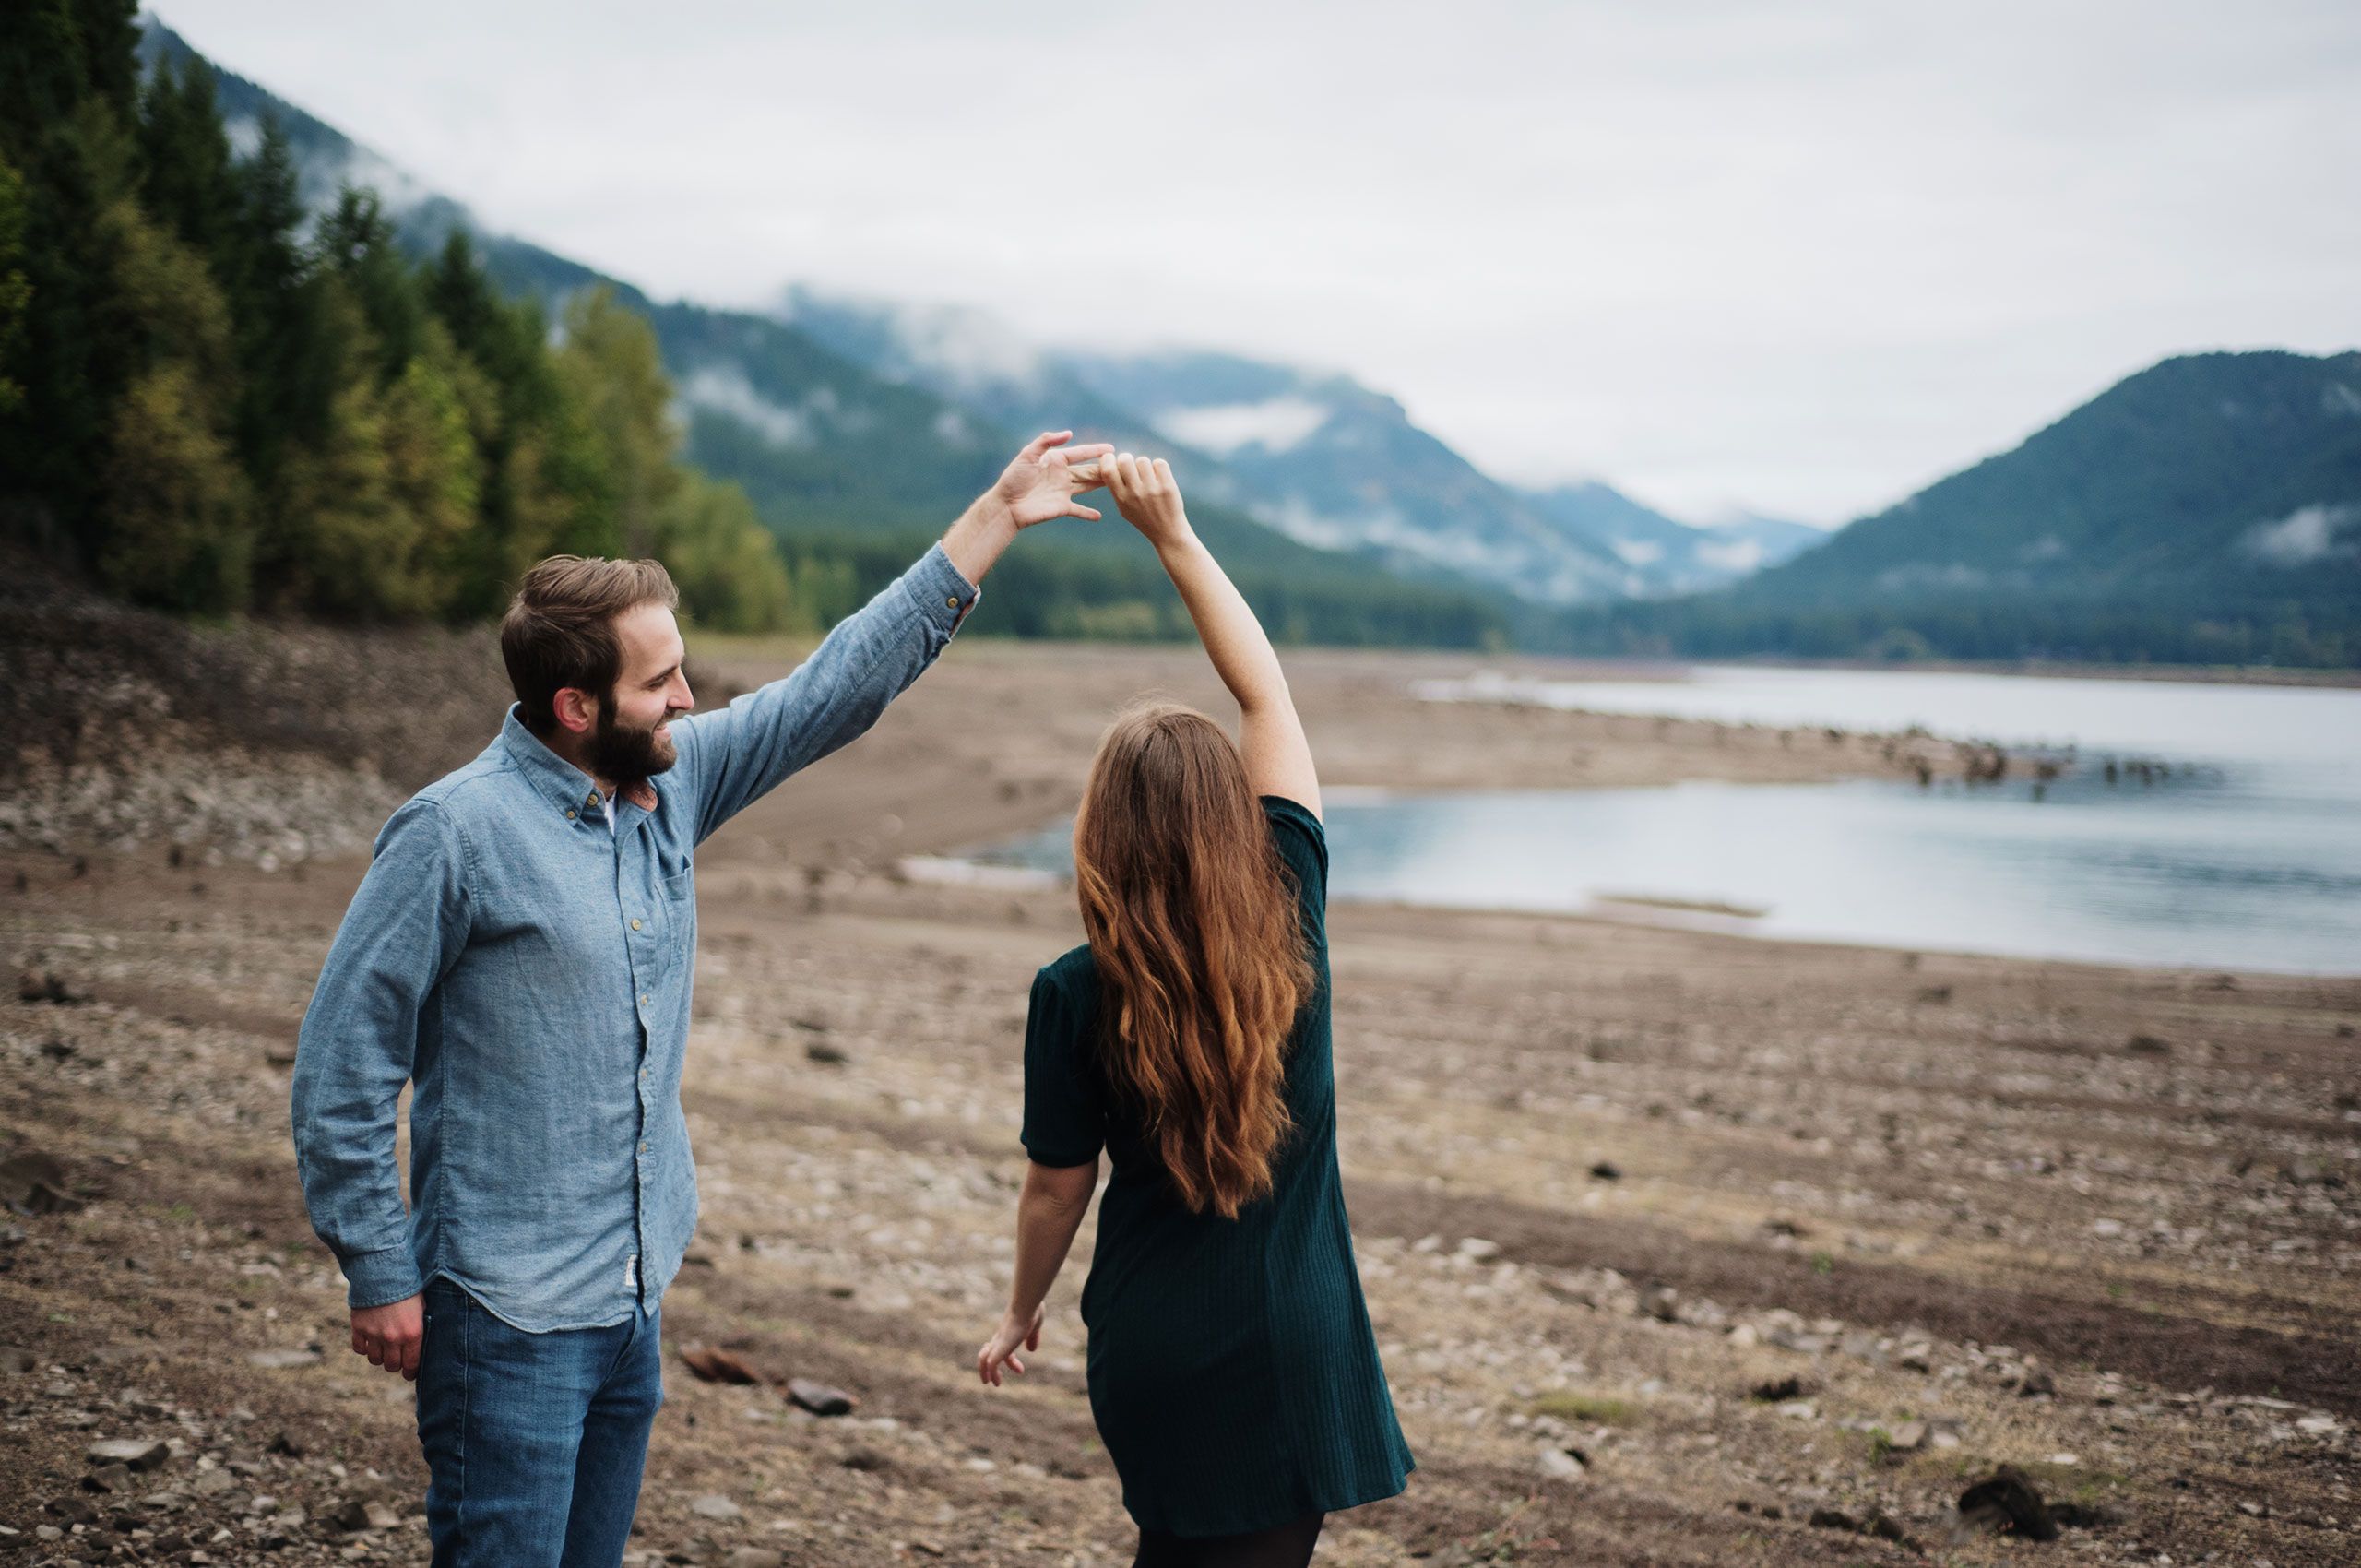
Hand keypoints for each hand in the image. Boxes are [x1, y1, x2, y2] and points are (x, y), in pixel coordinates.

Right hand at [351, 1294, 423, 1380]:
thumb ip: (419, 1326)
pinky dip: (364, 1348)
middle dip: (395, 1365)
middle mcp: (393, 1338)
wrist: (384, 1272)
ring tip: (383, 1349)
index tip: (410, 1373)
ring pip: (375, 1360)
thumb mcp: (422, 1306)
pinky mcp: (359, 1328)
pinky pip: (359, 1349)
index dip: (410, 1372)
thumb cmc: (408, 1288)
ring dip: (379, 1357)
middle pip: (392, 1365)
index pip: (411, 1364)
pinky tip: (369, 1342)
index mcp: (413, 1333)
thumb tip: (420, 1341)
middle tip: (396, 1360)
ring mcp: (374, 1334)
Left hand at [976, 1303, 1042, 1386]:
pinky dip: (991, 1375)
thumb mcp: (1034, 1326)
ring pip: (983, 1359)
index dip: (1010, 1361)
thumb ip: (1033, 1337)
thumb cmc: (1032, 1310)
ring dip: (984, 1372)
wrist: (1026, 1304)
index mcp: (1008, 1332)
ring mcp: (999, 1342)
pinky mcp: (1000, 1347)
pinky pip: (990, 1364)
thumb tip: (1031, 1349)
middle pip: (989, 1353)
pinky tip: (996, 1382)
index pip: (1003, 1347)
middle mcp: (1001, 1337)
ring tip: (991, 1383)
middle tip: (998, 1381)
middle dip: (993, 1368)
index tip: (1020, 1370)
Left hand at [992, 431, 1114, 529]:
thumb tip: (1069, 433)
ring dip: (1102, 485)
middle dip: (1104, 468)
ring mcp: (1063, 492)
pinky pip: (1078, 510)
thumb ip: (1046, 441)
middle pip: (1088, 470)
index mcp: (1056, 461)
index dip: (1096, 450)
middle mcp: (1062, 475)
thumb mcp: (1027, 454)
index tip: (1112, 449)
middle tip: (1123, 465)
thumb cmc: (1013, 478)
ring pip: (1088, 486)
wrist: (1006, 505)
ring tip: (1119, 483)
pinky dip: (1088, 514)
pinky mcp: (1061, 507)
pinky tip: (1099, 516)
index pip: (1080, 453)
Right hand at [1102, 452, 1191, 548]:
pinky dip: (1159, 467)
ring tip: (1149, 477)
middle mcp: (1135, 493)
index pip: (1107, 470)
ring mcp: (1152, 490)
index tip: (1113, 461)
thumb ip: (1116, 487)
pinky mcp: (1167, 487)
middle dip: (1127, 459)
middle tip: (1133, 468)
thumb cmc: (1144, 517)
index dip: (1108, 460)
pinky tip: (1159, 477)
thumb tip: (1110, 461)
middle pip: (1125, 460)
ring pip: (1143, 460)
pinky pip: (1159, 463)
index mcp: (1121, 498)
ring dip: (1145, 465)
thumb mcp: (1124, 507)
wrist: (1168, 532)